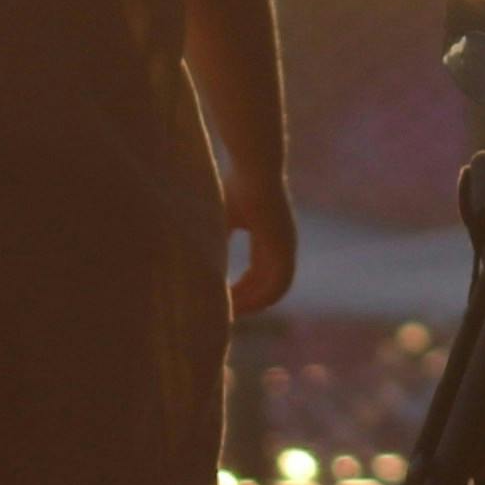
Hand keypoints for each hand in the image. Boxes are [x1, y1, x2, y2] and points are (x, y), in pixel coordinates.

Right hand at [224, 174, 300, 322]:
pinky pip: (278, 285)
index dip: (242, 288)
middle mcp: (282, 244)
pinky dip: (260, 298)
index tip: (222, 299)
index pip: (259, 271)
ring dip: (253, 304)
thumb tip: (197, 259)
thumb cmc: (235, 187)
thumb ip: (216, 240)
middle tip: (224, 314)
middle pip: (267, 284)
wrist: (254, 170)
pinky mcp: (287, 249)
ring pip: (274, 289)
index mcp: (269, 235)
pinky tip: (239, 304)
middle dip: (246, 300)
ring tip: (229, 314)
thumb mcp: (221, 218)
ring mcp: (287, 248)